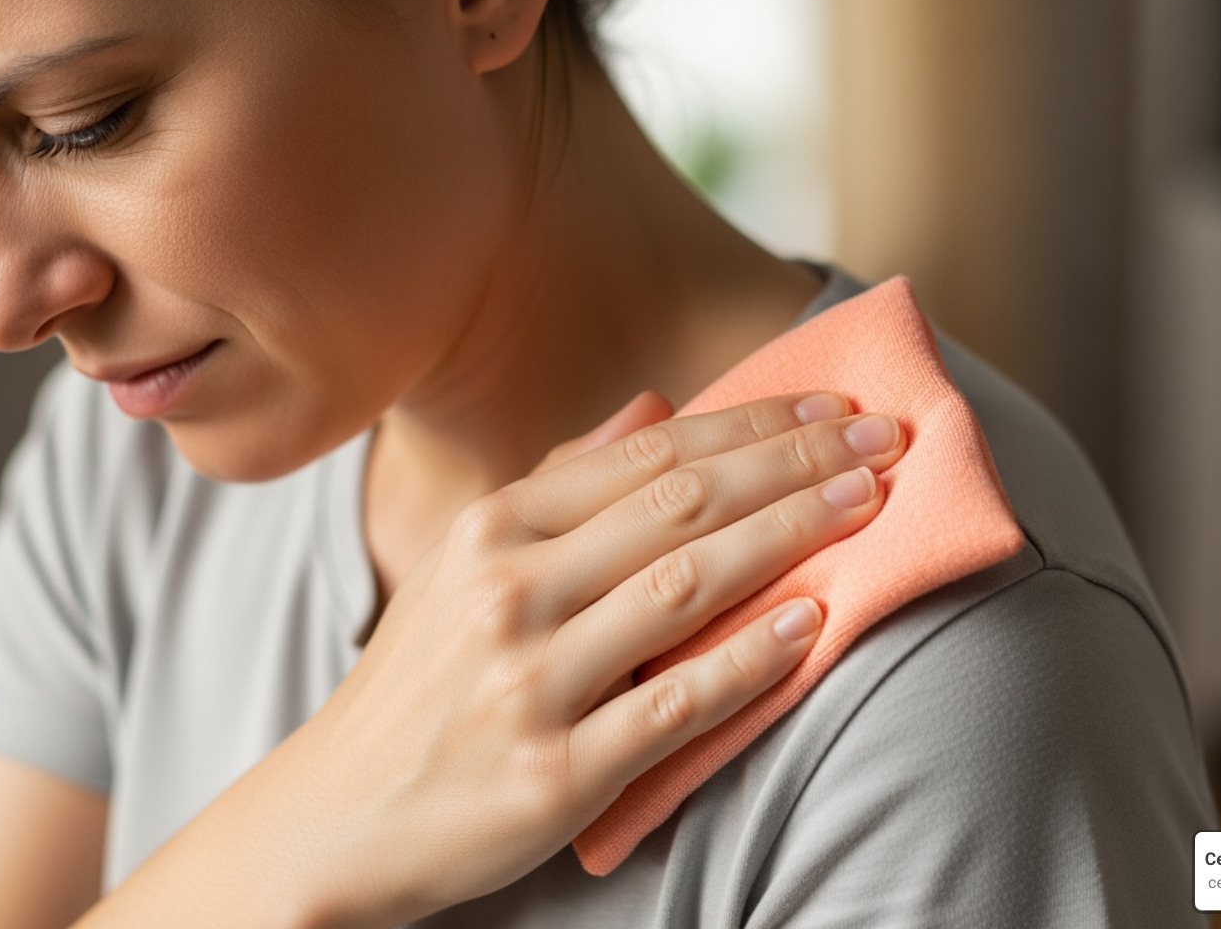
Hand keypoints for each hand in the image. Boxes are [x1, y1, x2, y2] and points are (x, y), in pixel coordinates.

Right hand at [78, 391, 906, 928]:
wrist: (336, 814)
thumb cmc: (422, 679)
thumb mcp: (468, 559)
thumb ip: (563, 478)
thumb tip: (655, 406)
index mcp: (493, 526)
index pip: (651, 455)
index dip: (754, 424)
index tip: (836, 406)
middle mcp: (508, 588)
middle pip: (682, 504)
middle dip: (794, 463)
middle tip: (883, 441)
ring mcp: (528, 679)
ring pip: (687, 585)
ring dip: (790, 536)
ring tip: (867, 506)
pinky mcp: (553, 771)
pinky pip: (674, 702)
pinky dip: (749, 660)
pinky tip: (814, 622)